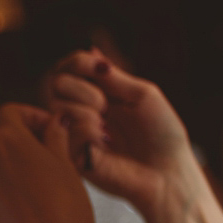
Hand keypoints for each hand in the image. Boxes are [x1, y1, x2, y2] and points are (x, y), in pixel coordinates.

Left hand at [0, 103, 96, 222]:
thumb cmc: (67, 203)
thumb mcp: (66, 161)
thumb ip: (54, 136)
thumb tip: (53, 123)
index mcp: (6, 139)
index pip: (10, 111)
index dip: (31, 115)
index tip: (50, 127)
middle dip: (17, 133)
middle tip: (44, 145)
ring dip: (10, 157)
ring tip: (39, 172)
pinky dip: (4, 181)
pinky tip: (29, 196)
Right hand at [46, 49, 199, 215]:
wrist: (166, 173)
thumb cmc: (161, 135)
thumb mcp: (141, 95)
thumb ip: (113, 76)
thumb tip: (90, 49)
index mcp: (99, 94)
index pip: (69, 68)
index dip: (77, 62)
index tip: (100, 67)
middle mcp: (82, 111)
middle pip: (56, 82)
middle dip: (82, 87)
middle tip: (106, 105)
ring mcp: (74, 134)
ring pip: (57, 104)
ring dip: (86, 108)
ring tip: (107, 128)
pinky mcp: (70, 155)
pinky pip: (66, 130)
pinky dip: (87, 130)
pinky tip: (104, 143)